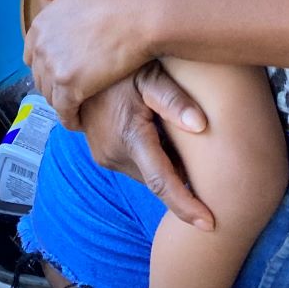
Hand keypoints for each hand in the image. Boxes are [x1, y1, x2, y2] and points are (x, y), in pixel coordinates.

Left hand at [19, 0, 151, 124]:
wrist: (139, 15)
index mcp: (40, 24)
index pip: (32, 54)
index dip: (48, 63)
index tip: (63, 69)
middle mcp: (40, 47)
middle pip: (40, 77)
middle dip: (54, 84)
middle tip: (73, 90)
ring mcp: (53, 68)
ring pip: (50, 95)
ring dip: (62, 102)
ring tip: (78, 105)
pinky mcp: (70, 87)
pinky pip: (63, 112)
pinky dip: (70, 119)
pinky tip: (80, 121)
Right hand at [79, 67, 214, 231]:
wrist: (79, 63)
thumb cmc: (122, 65)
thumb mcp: (148, 74)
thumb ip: (173, 99)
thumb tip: (202, 126)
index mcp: (129, 137)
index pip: (161, 182)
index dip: (186, 206)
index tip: (209, 224)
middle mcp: (114, 153)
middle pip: (158, 178)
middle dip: (180, 172)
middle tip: (196, 141)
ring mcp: (104, 155)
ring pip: (147, 172)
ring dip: (164, 161)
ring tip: (171, 128)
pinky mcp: (101, 153)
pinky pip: (135, 163)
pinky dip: (150, 155)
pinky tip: (156, 129)